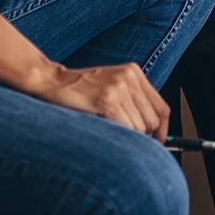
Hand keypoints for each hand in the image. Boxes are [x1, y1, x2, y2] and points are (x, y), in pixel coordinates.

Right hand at [26, 61, 169, 142]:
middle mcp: (129, 77)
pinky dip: (118, 135)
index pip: (162, 107)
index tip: (158, 142)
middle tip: (125, 139)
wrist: (51, 81)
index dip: (162, 130)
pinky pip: (125, 128)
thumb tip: (152, 132)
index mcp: (133, 72)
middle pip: (152, 120)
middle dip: (142, 136)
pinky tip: (103, 128)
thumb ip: (132, 101)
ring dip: (126, 136)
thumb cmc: (80, 89)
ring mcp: (118, 87)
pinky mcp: (106, 99)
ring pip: (139, 128)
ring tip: (108, 128)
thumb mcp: (112, 86)